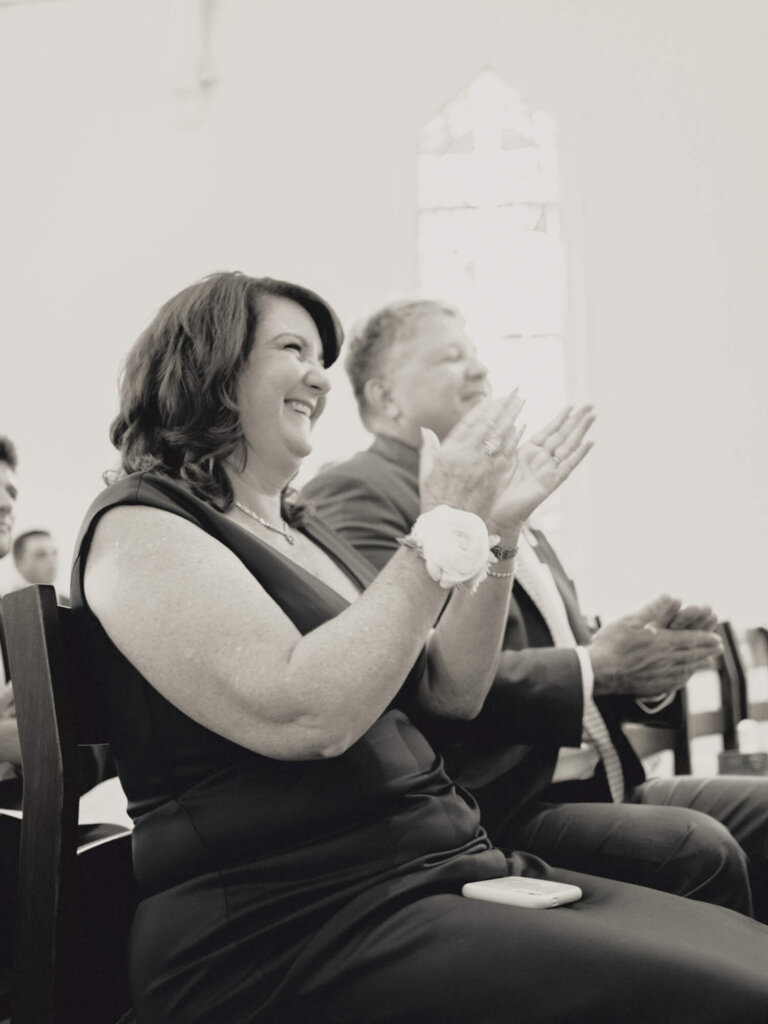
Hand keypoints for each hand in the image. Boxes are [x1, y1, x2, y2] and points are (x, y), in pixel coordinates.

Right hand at [419, 392, 524, 520]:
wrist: (450, 526)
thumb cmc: (435, 499)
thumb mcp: (426, 471)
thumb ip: (428, 448)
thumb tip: (426, 430)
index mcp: (450, 452)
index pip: (469, 423)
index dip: (482, 408)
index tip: (492, 397)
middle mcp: (468, 456)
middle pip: (489, 425)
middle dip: (502, 407)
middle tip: (514, 393)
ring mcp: (484, 467)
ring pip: (501, 436)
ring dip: (512, 417)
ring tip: (521, 403)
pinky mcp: (496, 478)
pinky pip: (508, 454)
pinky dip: (515, 439)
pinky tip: (522, 428)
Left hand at [488, 406, 594, 529]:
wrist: (494, 511)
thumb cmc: (494, 486)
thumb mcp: (500, 457)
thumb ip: (509, 439)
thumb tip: (513, 419)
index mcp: (529, 451)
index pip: (549, 430)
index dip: (560, 418)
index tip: (572, 405)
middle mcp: (541, 459)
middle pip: (562, 435)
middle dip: (576, 420)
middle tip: (590, 405)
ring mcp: (547, 470)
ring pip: (568, 446)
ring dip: (581, 431)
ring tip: (592, 417)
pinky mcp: (550, 483)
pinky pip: (567, 467)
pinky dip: (579, 455)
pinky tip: (590, 442)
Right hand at [589, 594, 723, 696]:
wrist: (599, 672)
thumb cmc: (612, 644)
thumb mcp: (631, 620)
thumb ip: (655, 609)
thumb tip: (674, 597)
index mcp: (663, 643)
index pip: (691, 640)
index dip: (706, 638)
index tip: (717, 638)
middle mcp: (666, 661)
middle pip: (692, 655)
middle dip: (707, 651)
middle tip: (719, 648)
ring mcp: (660, 676)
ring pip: (685, 669)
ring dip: (699, 664)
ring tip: (708, 662)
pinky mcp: (652, 687)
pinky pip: (675, 683)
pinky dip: (684, 678)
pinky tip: (684, 677)